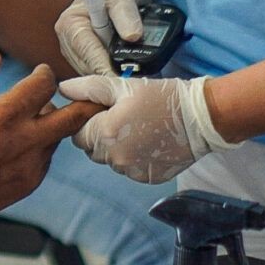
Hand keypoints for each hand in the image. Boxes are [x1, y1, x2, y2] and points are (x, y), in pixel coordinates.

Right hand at [0, 49, 100, 228]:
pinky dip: (40, 147)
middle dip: (87, 101)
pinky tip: (19, 144)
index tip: (40, 72)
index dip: (44, 73)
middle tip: (89, 93)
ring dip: (52, 123)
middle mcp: (24, 141)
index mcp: (3, 115)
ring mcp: (29, 166)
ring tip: (33, 118)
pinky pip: (46, 159)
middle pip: (75, 116)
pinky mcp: (28, 184)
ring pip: (59, 137)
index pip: (44, 84)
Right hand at [55, 0, 154, 75]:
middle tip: (131, 85)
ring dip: (110, 75)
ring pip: (92, 72)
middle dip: (109, 75)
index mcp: (70, 23)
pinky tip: (126, 73)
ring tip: (131, 80)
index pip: (88, 53)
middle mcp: (68, 38)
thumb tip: (132, 37)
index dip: (105, 69)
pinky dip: (111, 71)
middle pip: (87, 67)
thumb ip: (126, 14)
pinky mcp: (85, 54)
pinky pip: (97, 69)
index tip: (121, 81)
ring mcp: (75, 49)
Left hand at [58, 75, 234, 182]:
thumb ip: (89, 88)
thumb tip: (62, 89)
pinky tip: (150, 142)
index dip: (89, 122)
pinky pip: (130, 170)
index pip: (78, 135)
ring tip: (139, 129)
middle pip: (93, 150)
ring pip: (111, 161)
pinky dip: (135, 158)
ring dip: (118, 148)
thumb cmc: (162, 97)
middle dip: (102, 135)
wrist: (201, 118)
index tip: (107, 111)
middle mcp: (115, 158)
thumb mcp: (123, 86)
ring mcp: (132, 171)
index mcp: (105, 133)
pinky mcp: (147, 178)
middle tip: (125, 118)